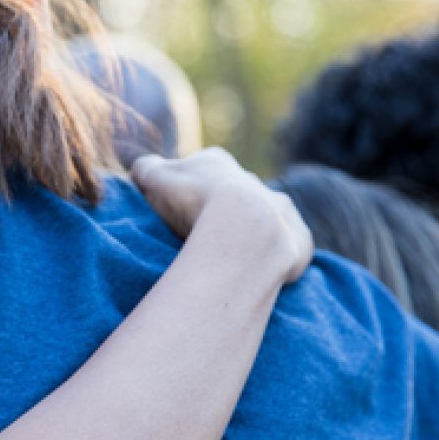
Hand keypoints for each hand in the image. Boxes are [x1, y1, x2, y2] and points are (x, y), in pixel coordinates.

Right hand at [132, 149, 313, 285]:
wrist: (243, 227)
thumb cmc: (193, 201)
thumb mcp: (155, 179)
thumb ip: (145, 169)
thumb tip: (141, 170)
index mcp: (217, 164)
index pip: (199, 171)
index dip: (186, 190)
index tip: (177, 209)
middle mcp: (253, 183)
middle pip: (234, 196)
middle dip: (221, 214)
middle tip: (202, 240)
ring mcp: (279, 209)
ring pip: (264, 222)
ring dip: (251, 237)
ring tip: (231, 262)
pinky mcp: (297, 240)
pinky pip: (287, 249)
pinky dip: (276, 260)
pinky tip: (261, 275)